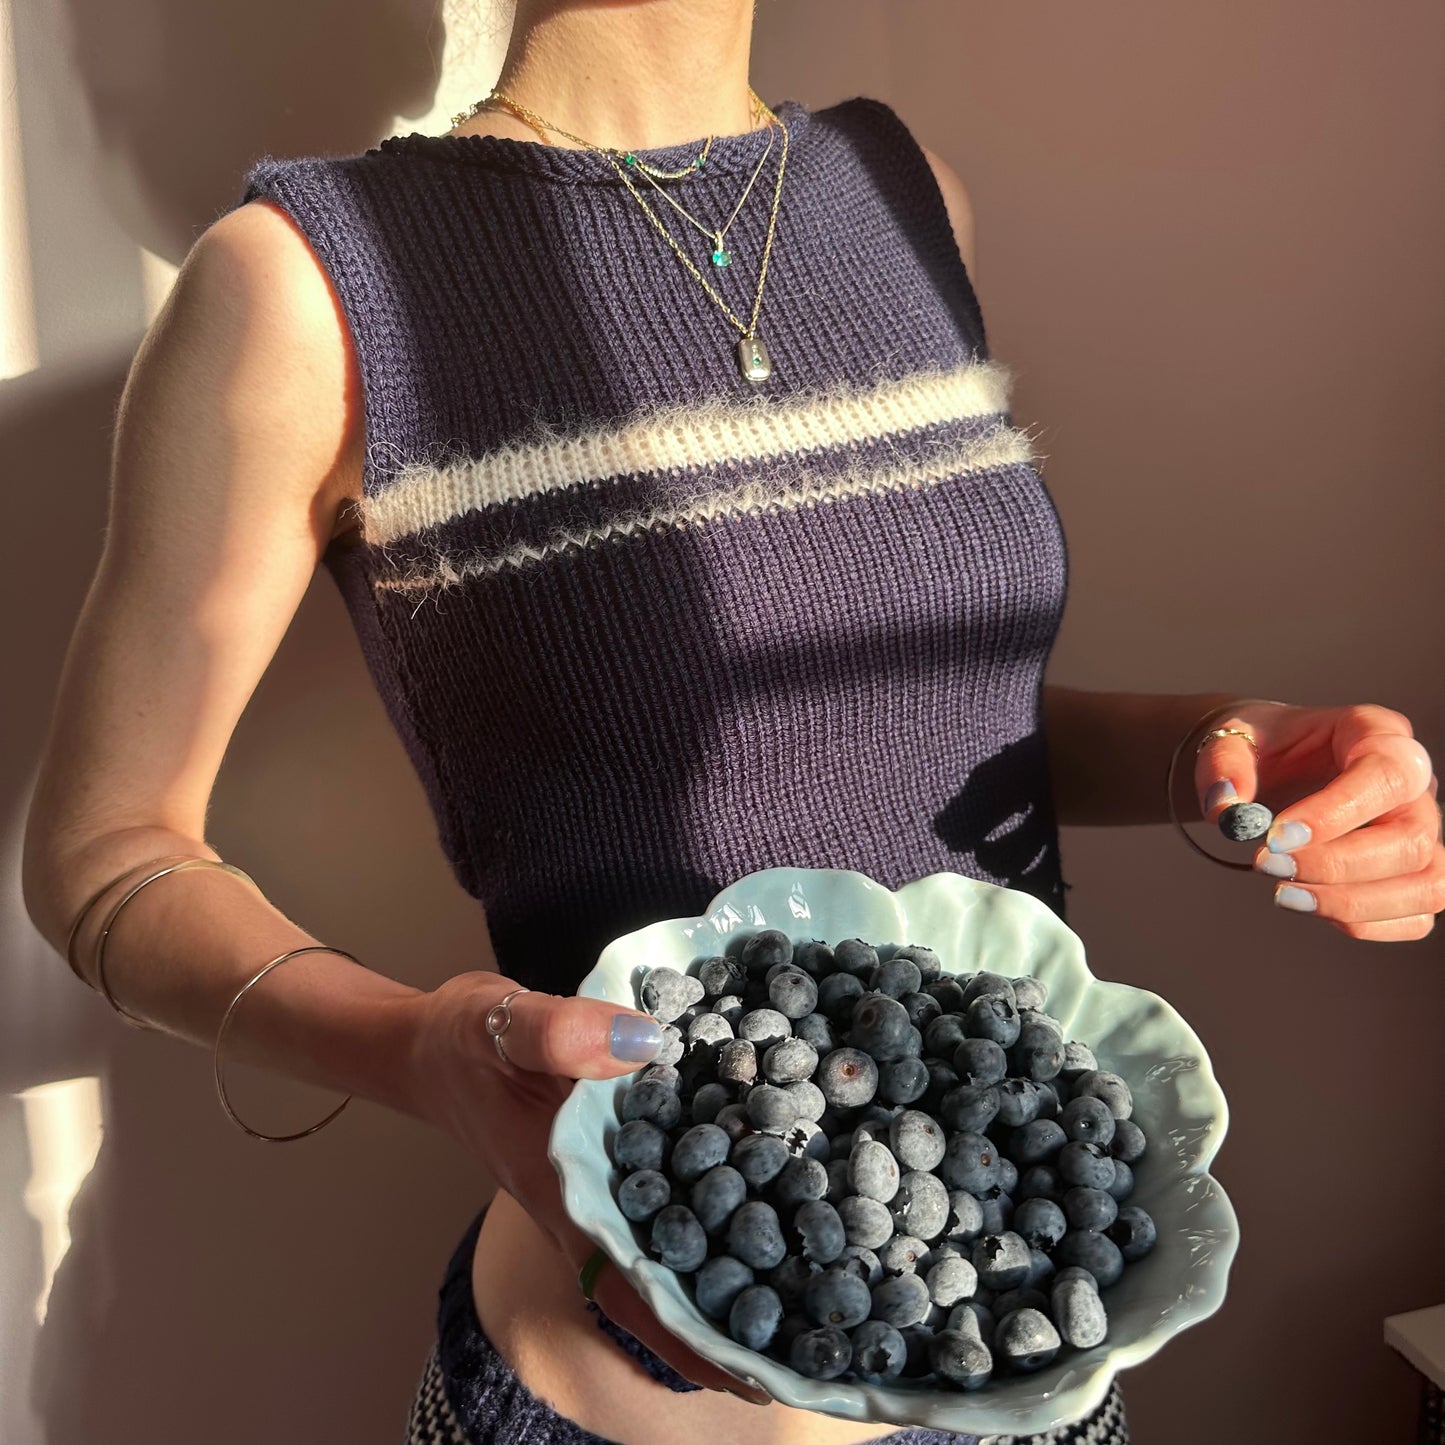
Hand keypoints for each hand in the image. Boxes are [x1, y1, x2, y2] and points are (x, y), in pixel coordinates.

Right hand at [404, 970, 769, 1401]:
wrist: (428, 1044)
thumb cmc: (461, 1044)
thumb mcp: (503, 1026)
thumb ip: (563, 1033)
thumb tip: (646, 1044)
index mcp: (563, 1195)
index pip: (632, 1285)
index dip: (689, 1337)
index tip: (755, 1376)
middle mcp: (584, 1205)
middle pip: (662, 1283)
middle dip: (728, 1315)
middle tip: (809, 1341)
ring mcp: (596, 1185)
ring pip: (667, 1244)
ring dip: (724, 1265)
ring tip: (804, 1285)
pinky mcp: (608, 1155)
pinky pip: (664, 1194)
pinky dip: (708, 1201)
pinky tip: (759, 1190)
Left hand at [1193, 701, 1443, 939]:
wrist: (1268, 767)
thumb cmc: (1261, 748)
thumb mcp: (1230, 738)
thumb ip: (1224, 766)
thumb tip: (1225, 809)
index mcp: (1376, 732)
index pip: (1386, 774)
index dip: (1339, 812)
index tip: (1277, 836)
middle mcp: (1414, 783)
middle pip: (1411, 838)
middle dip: (1336, 865)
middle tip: (1266, 866)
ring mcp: (1421, 831)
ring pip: (1426, 883)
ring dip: (1352, 902)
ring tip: (1284, 894)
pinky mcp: (1413, 873)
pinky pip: (1415, 916)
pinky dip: (1362, 923)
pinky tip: (1310, 904)